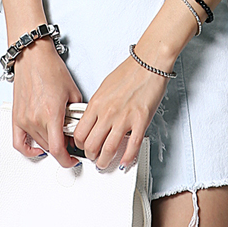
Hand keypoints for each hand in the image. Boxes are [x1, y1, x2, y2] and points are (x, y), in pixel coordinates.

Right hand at [11, 37, 83, 168]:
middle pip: (50, 148)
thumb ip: (77, 112)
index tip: (74, 160)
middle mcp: (36, 119)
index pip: (58, 150)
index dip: (67, 160)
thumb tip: (80, 126)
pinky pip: (19, 142)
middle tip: (70, 139)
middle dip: (63, 147)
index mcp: (51, 114)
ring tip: (57, 133)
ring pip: (39, 144)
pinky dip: (28, 150)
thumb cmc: (51, 69)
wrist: (33, 56)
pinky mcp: (16, 117)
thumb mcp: (72, 91)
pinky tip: (37, 149)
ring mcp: (24, 120)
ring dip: (50, 144)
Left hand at [72, 54, 168, 169]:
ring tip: (105, 163)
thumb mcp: (104, 87)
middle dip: (90, 156)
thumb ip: (97, 106)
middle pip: (91, 145)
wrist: (148, 63)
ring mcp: (124, 118)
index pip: (79, 132)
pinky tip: (126, 162)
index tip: (82, 147)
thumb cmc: (129, 71)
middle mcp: (107, 112)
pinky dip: (127, 159)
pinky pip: (132, 147)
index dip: (79, 144)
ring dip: (105, 161)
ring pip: (108, 150)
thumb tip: (93, 120)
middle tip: (93, 157)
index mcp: (96, 103)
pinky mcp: (140, 121)